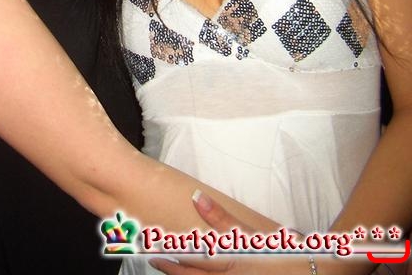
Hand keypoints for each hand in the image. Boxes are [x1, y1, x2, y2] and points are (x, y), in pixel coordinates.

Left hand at [149, 191, 307, 273]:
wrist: (316, 273)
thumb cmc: (284, 253)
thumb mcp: (252, 234)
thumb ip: (222, 218)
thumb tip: (197, 198)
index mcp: (227, 265)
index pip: (188, 262)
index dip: (167, 257)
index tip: (150, 250)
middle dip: (171, 269)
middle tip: (154, 259)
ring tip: (172, 265)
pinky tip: (201, 271)